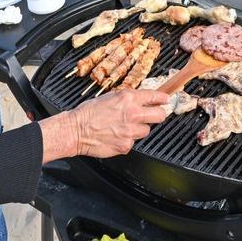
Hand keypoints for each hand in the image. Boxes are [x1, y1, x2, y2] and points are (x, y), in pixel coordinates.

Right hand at [40, 88, 168, 160]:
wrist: (76, 130)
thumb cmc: (89, 112)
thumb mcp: (110, 97)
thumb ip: (128, 99)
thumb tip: (140, 99)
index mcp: (128, 98)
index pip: (155, 96)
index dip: (162, 98)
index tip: (166, 100)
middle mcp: (133, 113)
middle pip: (160, 116)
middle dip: (157, 115)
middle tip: (153, 115)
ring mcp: (130, 131)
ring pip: (146, 130)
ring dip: (138, 129)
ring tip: (124, 127)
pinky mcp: (126, 145)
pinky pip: (133, 142)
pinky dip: (127, 140)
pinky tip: (116, 136)